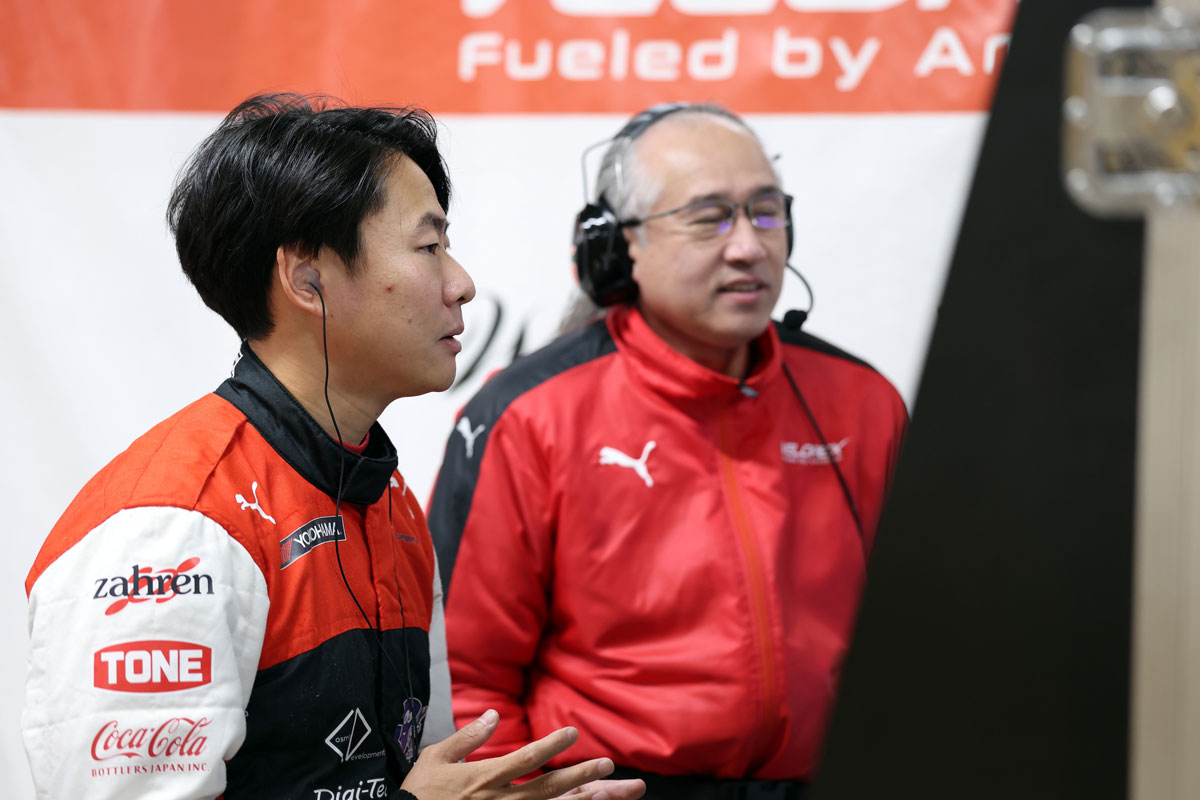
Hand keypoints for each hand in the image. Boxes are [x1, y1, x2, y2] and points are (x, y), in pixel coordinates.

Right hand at [401, 709, 644, 799]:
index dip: (550, 746)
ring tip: (610, 791)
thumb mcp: (435, 758)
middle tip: (608, 765)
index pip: (524, 760)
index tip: (573, 733)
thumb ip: (467, 737)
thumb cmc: (419, 794)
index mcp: (483, 778)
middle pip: (548, 789)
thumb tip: (492, 714)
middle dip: (581, 777)